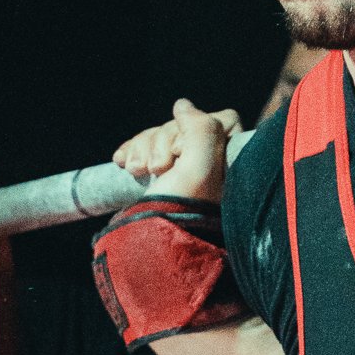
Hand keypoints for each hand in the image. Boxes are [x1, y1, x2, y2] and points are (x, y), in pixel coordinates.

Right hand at [112, 100, 239, 203]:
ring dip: (144, 149)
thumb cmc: (178, 211)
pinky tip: (123, 165)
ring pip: (162, 135)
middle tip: (159, 170)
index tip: (181, 154)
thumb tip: (184, 105)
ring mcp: (183, 172)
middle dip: (162, 142)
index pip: (222, 119)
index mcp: (231, 164)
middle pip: (186, 126)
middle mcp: (212, 167)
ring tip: (139, 172)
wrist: (148, 249)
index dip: (197, 128)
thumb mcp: (199, 167)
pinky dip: (131, 153)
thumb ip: (203, 128)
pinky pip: (143, 148)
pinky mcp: (158, 179)